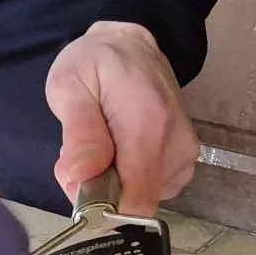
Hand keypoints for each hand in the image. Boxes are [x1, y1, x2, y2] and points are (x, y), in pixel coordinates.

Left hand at [47, 21, 199, 216]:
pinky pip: (150, 190)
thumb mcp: (70, 85)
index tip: (78, 183)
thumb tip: (82, 177)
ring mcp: (185, 157)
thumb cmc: (97, 63)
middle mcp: (176, 146)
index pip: (136, 201)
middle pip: (134, 203)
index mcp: (149, 125)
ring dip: (110, 184)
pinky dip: (128, 179)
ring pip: (140, 199)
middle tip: (78, 153)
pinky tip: (118, 150)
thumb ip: (79, 133)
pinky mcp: (185, 163)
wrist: (133, 46)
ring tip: (99, 143)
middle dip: (98, 191)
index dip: (102, 209)